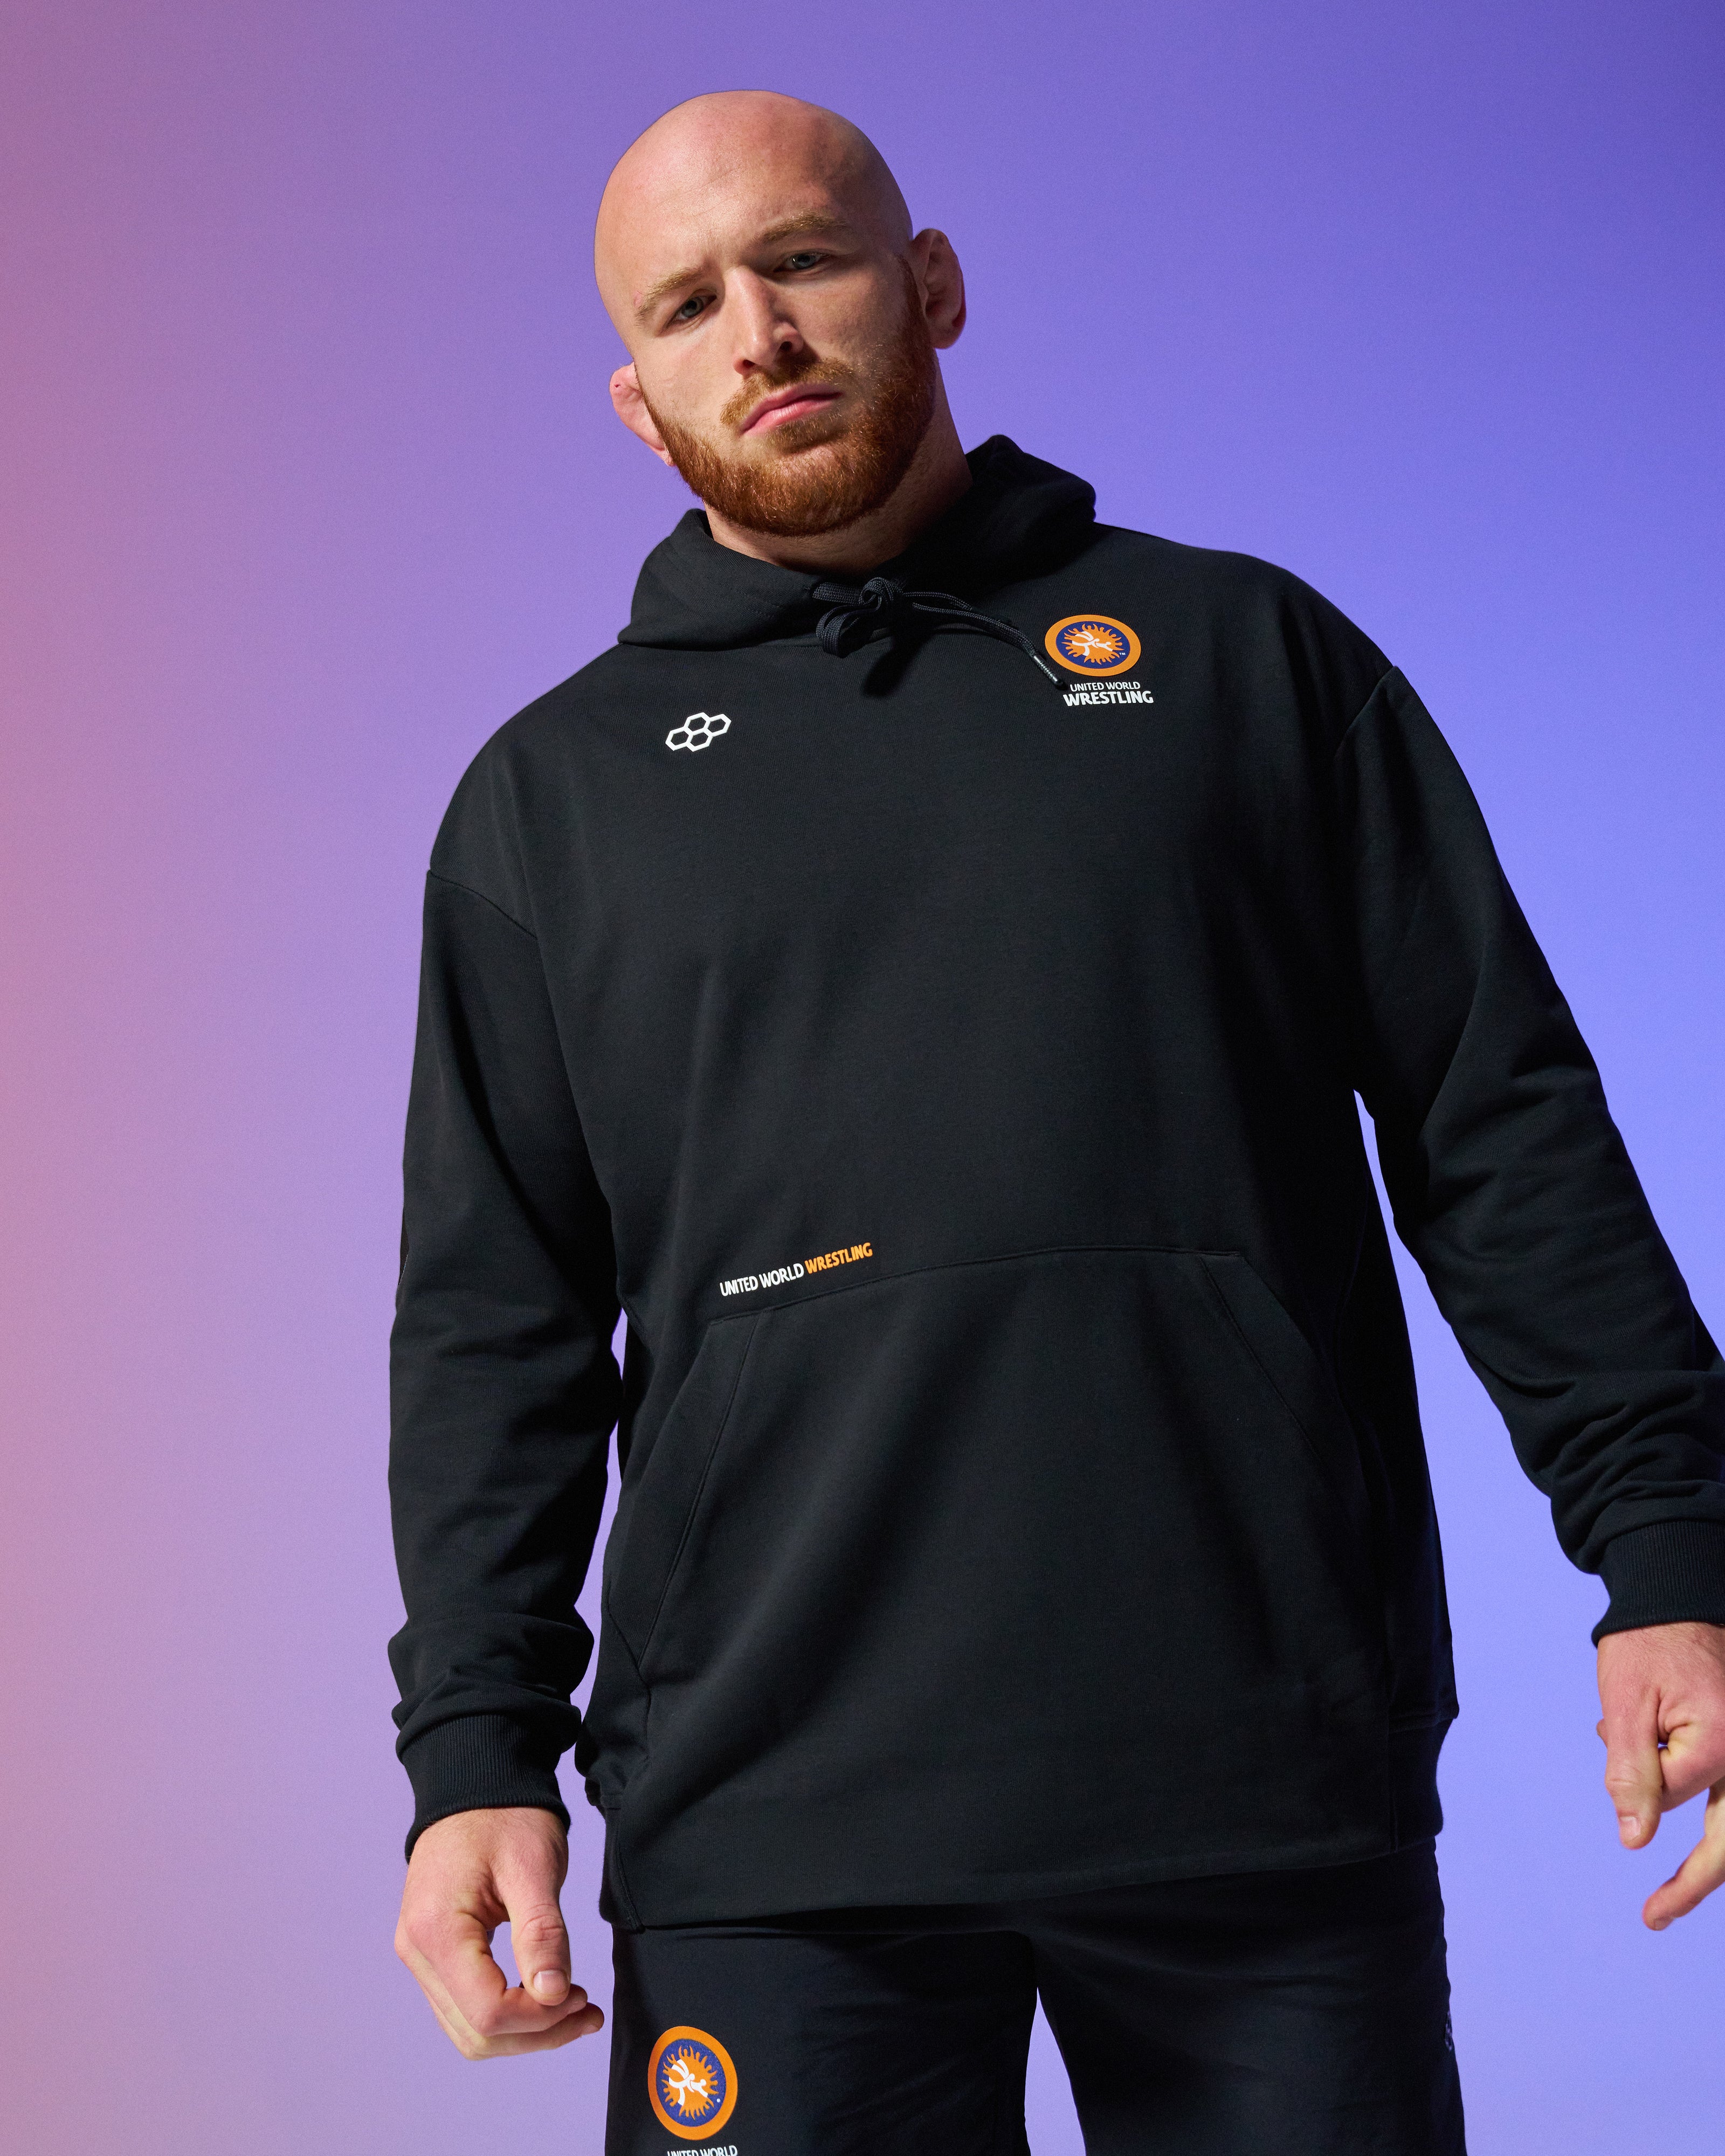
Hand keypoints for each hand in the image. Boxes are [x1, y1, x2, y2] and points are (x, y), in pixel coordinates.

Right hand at [395, 1806, 604, 2056]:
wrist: (474, 1784)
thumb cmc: (504, 1815)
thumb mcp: (533, 1866)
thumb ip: (542, 1932)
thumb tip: (553, 1995)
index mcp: (437, 1930)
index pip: (487, 2012)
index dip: (539, 2019)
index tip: (580, 1996)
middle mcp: (417, 1951)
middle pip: (477, 2033)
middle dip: (537, 2034)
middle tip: (587, 2011)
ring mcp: (421, 1955)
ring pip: (470, 2030)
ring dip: (525, 2032)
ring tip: (575, 2010)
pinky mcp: (434, 1954)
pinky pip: (466, 2006)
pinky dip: (508, 2013)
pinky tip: (546, 1997)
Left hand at [1597, 1620, 1724, 1928]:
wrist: (1676, 1599)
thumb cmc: (1646, 1645)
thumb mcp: (1625, 1703)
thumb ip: (1632, 1773)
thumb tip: (1635, 1841)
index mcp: (1723, 1743)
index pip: (1670, 1793)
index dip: (1635, 1778)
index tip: (1610, 1734)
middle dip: (1692, 1884)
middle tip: (1652, 1918)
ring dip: (1700, 1851)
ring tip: (1662, 1896)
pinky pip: (1722, 1792)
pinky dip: (1694, 1797)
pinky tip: (1661, 1782)